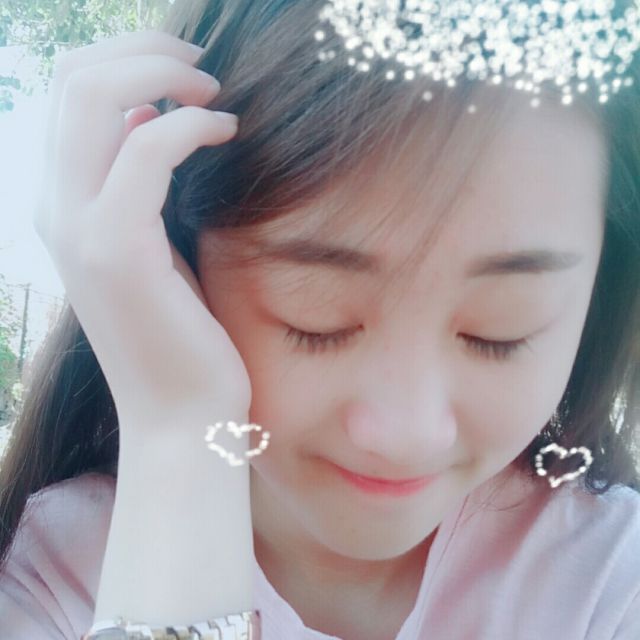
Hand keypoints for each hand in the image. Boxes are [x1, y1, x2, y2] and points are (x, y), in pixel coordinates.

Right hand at [34, 30, 252, 449]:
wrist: (184, 413)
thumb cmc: (183, 334)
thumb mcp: (157, 248)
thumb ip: (141, 186)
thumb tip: (146, 118)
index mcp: (65, 207)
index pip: (68, 96)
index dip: (125, 61)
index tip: (186, 73)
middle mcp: (56, 210)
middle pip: (74, 79)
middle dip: (144, 52)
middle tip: (204, 67)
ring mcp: (78, 228)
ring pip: (95, 97)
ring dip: (163, 76)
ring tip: (216, 93)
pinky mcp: (117, 249)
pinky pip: (145, 147)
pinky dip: (189, 125)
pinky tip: (228, 132)